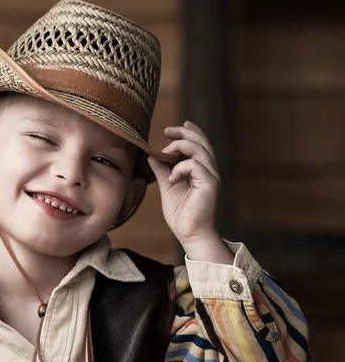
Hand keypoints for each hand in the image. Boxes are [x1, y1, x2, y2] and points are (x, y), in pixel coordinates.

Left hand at [147, 121, 220, 246]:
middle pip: (202, 142)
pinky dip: (180, 167)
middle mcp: (209, 171)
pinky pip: (196, 165)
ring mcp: (211, 177)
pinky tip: (172, 178)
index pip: (200, 144)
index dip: (190, 132)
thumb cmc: (181, 213)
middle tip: (167, 131)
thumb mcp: (167, 187)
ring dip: (180, 146)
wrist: (188, 233)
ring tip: (165, 152)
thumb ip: (161, 171)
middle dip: (184, 133)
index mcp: (201, 170)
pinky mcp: (209, 185)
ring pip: (200, 150)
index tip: (175, 128)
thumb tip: (151, 156)